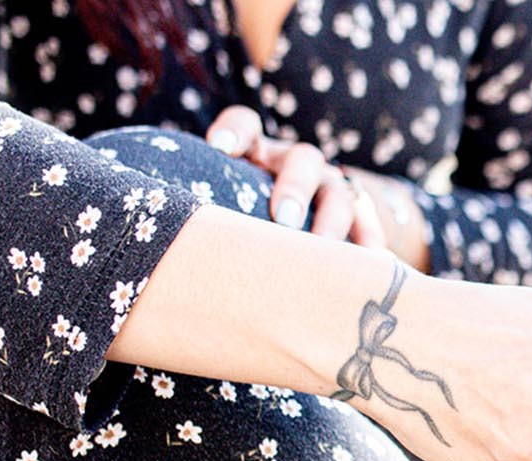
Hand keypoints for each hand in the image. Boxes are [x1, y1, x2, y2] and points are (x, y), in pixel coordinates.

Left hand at [205, 105, 386, 249]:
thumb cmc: (238, 217)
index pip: (245, 123)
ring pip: (339, 193)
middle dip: (294, 187)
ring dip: (333, 220)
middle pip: (301, 159)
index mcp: (255, 152)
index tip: (219, 147)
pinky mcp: (357, 214)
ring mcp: (329, 187)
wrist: (297, 222)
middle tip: (283, 219)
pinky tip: (374, 266)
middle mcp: (294, 163)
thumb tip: (157, 240)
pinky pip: (369, 225)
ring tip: (324, 251)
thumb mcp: (223, 202)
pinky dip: (369, 243)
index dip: (234, 131)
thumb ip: (201, 209)